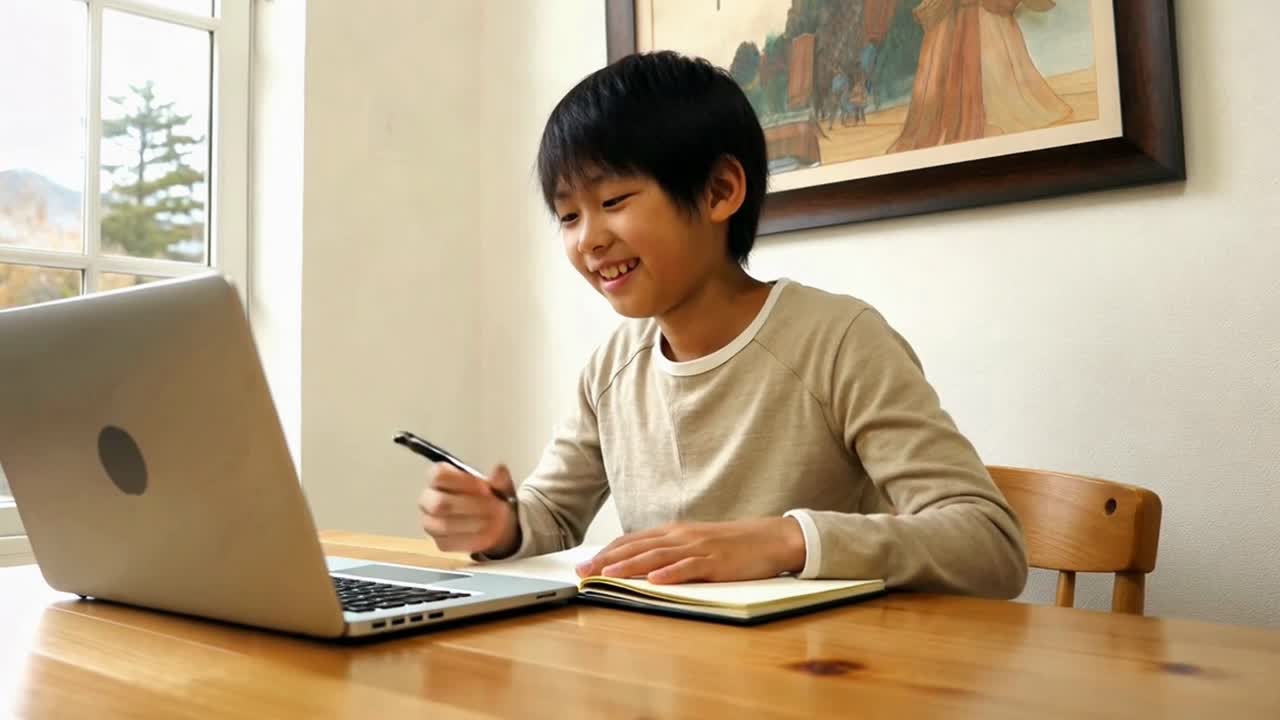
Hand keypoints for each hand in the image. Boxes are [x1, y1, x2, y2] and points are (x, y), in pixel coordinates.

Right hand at [417, 463, 518, 555]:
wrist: (493, 522)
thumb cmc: (489, 498)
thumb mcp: (499, 484)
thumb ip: (499, 478)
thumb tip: (499, 471)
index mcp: (439, 477)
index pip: (439, 475)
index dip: (463, 481)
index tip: (485, 488)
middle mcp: (428, 499)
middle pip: (439, 503)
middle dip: (470, 506)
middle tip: (494, 508)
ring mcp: (430, 522)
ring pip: (444, 525)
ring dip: (473, 524)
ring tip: (495, 522)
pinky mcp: (439, 542)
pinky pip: (451, 543)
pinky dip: (473, 539)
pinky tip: (489, 535)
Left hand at [574, 517, 806, 583]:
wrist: (770, 538)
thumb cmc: (732, 545)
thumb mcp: (695, 544)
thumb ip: (670, 552)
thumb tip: (641, 567)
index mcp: (674, 532)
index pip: (632, 541)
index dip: (606, 552)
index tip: (584, 564)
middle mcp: (681, 536)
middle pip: (637, 547)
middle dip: (607, 560)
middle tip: (582, 572)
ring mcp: (698, 547)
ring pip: (657, 556)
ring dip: (629, 566)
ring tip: (606, 575)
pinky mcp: (716, 561)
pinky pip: (690, 567)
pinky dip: (671, 574)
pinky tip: (654, 581)